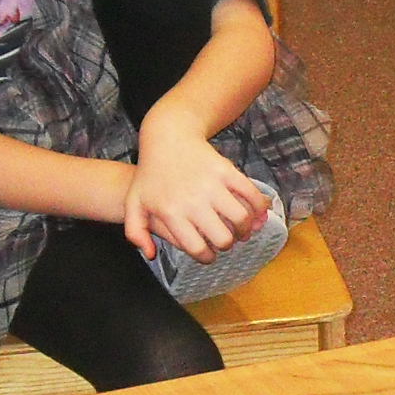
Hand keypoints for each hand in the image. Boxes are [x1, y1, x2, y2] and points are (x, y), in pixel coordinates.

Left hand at [125, 121, 271, 264]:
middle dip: (228, 244)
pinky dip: (259, 208)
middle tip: (226, 240)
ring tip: (241, 229)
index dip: (207, 257)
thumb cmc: (151, 174)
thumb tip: (151, 255)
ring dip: (246, 229)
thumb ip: (136, 232)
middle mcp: (192, 202)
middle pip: (223, 239)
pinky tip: (256, 212)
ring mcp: (211, 185)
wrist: (167, 138)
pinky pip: (252, 195)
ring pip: (241, 220)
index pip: (197, 248)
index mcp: (170, 213)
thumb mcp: (134, 203)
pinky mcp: (226, 171)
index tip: (210, 254)